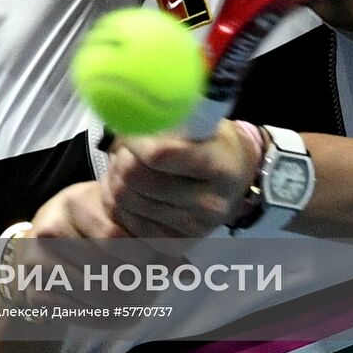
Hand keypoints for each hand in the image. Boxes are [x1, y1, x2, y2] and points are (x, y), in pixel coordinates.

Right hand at [0, 182, 183, 328]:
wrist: (42, 244)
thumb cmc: (92, 224)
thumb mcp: (119, 219)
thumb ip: (151, 240)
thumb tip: (188, 274)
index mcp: (75, 201)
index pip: (113, 237)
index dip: (142, 255)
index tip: (160, 262)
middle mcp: (50, 229)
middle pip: (104, 270)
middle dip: (137, 284)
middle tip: (154, 288)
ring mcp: (38, 263)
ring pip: (95, 297)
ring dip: (125, 304)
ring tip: (141, 299)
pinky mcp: (35, 293)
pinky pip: (80, 315)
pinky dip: (106, 318)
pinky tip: (119, 310)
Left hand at [101, 119, 259, 237]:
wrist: (238, 178)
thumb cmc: (215, 142)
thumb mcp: (204, 120)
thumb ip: (172, 116)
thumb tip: (130, 108)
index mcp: (220, 166)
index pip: (159, 153)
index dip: (134, 137)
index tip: (129, 124)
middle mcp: (209, 203)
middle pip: (136, 178)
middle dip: (121, 156)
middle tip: (124, 145)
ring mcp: (192, 228)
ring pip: (125, 199)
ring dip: (115, 177)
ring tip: (126, 163)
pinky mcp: (174, 244)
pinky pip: (125, 221)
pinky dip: (118, 201)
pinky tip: (129, 187)